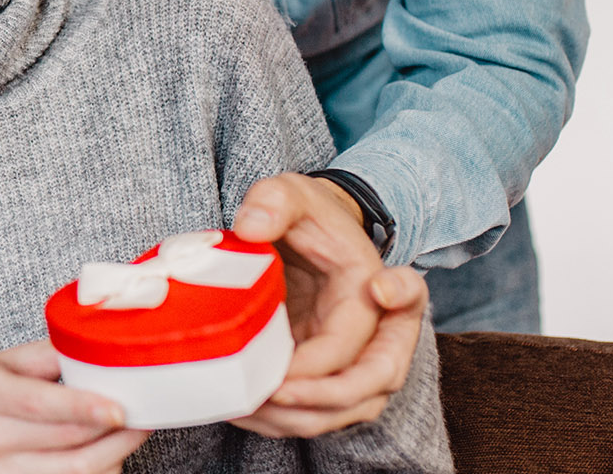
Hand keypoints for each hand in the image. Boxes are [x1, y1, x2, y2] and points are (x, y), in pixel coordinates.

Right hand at [0, 341, 149, 473]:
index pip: (39, 403)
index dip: (83, 407)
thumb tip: (98, 348)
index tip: (119, 409)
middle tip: (142, 412)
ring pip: (71, 470)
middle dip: (111, 429)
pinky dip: (96, 471)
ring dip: (112, 453)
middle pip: (64, 439)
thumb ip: (47, 355)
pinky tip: (110, 455)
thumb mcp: (0, 363)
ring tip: (135, 432)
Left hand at [227, 173, 425, 437]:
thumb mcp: (291, 192)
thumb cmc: (305, 212)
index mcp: (368, 287)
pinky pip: (313, 410)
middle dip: (313, 404)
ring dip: (293, 419)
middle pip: (365, 391)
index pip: (352, 342)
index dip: (318, 366)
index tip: (279, 376)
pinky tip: (239, 410)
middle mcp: (373, 330)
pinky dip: (280, 419)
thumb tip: (250, 227)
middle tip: (260, 398)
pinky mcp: (324, 370)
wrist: (310, 227)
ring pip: (339, 410)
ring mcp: (351, 357)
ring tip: (242, 409)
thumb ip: (274, 200)